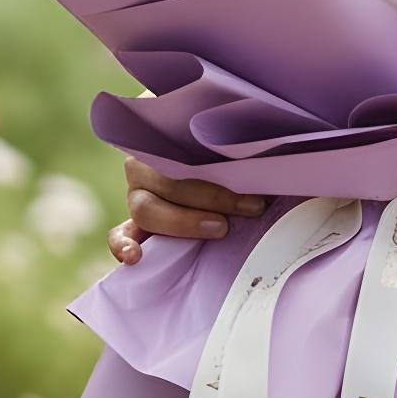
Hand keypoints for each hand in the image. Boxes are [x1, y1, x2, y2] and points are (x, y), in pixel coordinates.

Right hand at [107, 159, 264, 265]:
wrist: (204, 157)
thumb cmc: (223, 151)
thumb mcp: (233, 145)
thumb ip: (244, 149)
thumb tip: (278, 157)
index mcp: (165, 138)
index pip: (184, 151)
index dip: (219, 171)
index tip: (254, 191)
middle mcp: (146, 165)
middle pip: (171, 181)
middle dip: (214, 197)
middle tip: (253, 207)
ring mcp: (137, 194)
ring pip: (147, 207)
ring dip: (184, 221)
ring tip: (221, 228)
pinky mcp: (134, 222)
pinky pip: (119, 233)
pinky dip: (123, 245)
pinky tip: (135, 259)